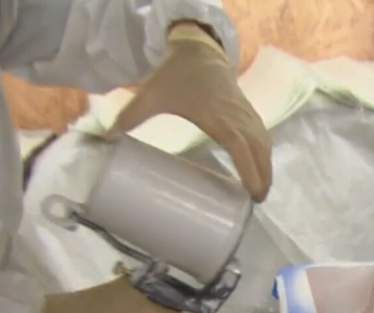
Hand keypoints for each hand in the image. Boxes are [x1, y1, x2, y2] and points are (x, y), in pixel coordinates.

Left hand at [108, 23, 271, 201]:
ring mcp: (245, 113)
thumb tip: (106, 139)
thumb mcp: (152, 93)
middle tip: (257, 202)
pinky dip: (264, 153)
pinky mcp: (247, 111)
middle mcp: (236, 116)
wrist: (199, 49)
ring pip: (263, 143)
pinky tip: (260, 167)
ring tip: (261, 191)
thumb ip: (131, 115)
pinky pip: (262, 135)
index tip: (252, 192)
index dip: (250, 170)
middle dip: (263, 176)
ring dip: (266, 166)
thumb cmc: (177, 74)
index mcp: (217, 116)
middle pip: (259, 150)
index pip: (240, 146)